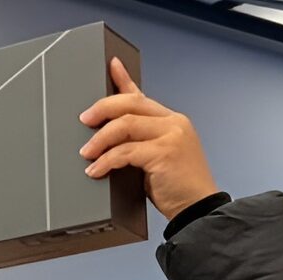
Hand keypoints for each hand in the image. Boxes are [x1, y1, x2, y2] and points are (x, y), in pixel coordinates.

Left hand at [79, 59, 218, 220]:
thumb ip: (141, 144)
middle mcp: (174, 123)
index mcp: (174, 122)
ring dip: (100, 140)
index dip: (124, 79)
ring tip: (87, 153)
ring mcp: (171, 136)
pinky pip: (125, 151)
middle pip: (131, 104)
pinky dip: (106, 161)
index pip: (142, 97)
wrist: (198, 210)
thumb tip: (110, 141)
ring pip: (125, 126)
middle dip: (102, 109)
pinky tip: (96, 170)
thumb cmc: (178, 190)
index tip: (111, 65)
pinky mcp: (164, 153)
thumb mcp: (158, 160)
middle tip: (84, 120)